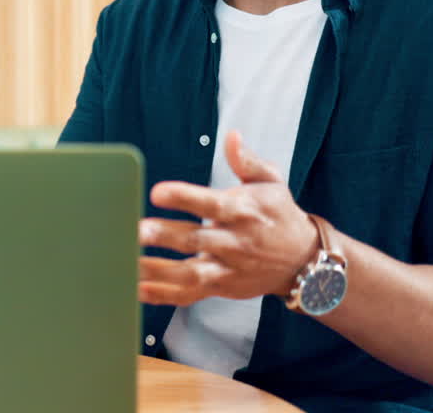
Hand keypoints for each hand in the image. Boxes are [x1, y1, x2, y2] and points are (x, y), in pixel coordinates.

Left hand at [137, 131, 317, 305]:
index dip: (184, 197)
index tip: (157, 192)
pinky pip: (190, 295)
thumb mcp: (272, 182)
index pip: (212, 204)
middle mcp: (236, 242)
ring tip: (128, 263)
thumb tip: (232, 136)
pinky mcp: (223, 288)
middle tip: (137, 231)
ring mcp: (229, 268)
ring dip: (157, 270)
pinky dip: (163, 295)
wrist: (303, 260)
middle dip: (165, 236)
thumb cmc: (279, 215)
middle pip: (196, 240)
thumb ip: (248, 161)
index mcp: (244, 211)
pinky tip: (136, 289)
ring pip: (190, 273)